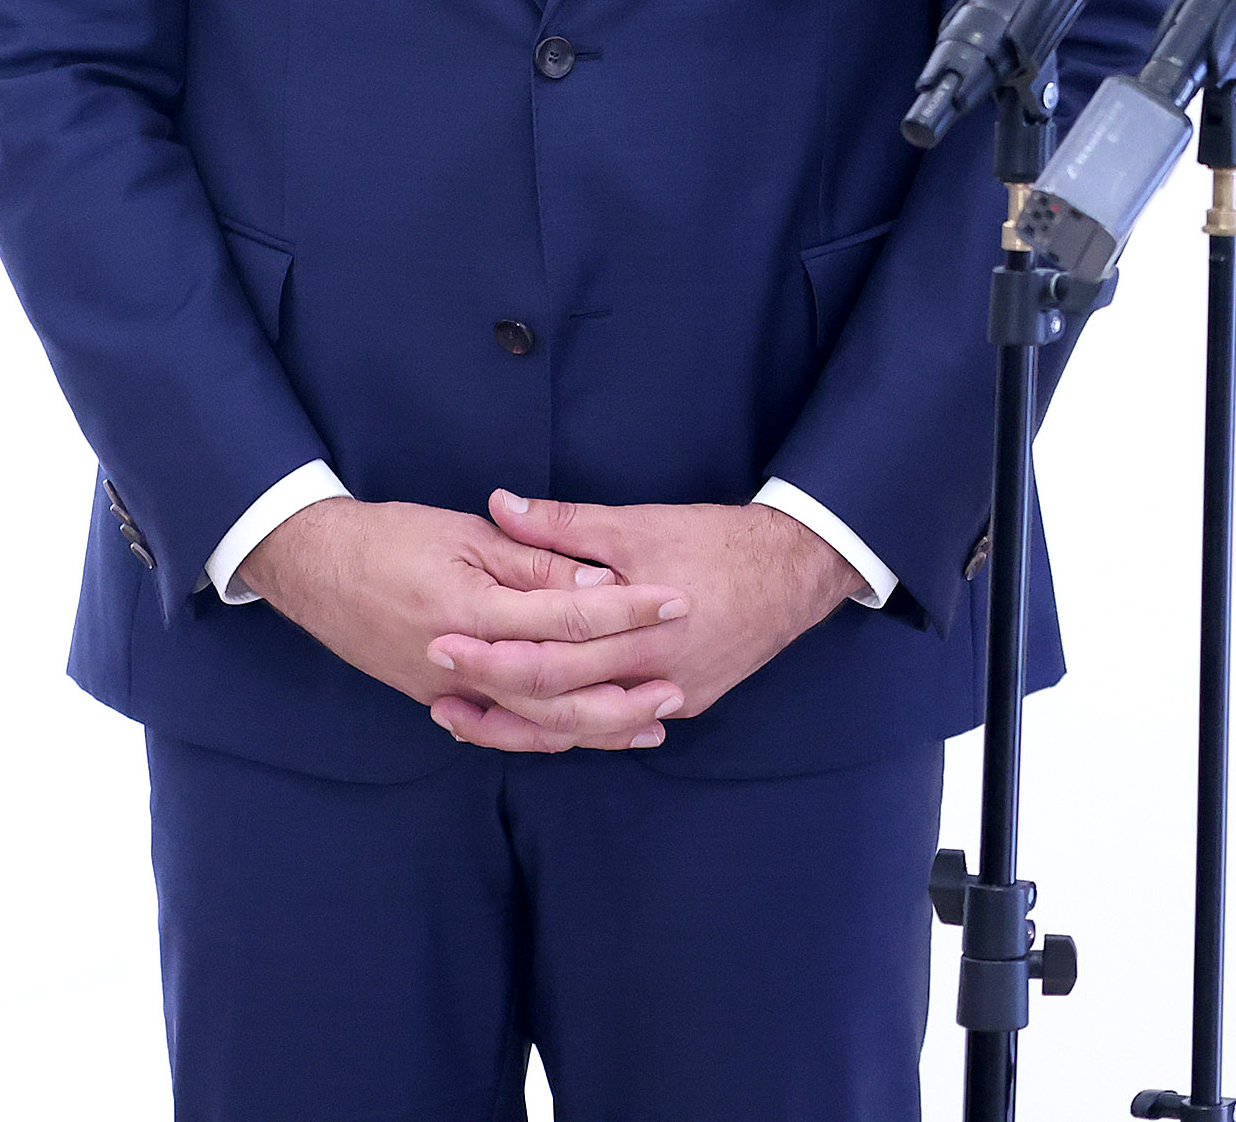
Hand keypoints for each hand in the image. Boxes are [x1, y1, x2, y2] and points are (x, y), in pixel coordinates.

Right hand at [239, 496, 692, 739]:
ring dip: (595, 727)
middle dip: (622, 691)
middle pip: (556, 690)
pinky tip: (586, 735)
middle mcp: (459, 661)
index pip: (568, 616)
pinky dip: (547, 736)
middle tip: (677, 687)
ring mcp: (445, 689)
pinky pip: (500, 729)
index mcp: (471, 609)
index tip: (676, 601)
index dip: (627, 610)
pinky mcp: (436, 699)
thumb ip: (533, 561)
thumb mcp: (466, 533)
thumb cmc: (390, 537)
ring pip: (532, 723)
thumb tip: (597, 584)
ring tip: (650, 723)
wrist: (313, 566)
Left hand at [425, 490, 866, 753]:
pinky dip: (570, 726)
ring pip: (583, 731)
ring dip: (522, 728)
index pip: (548, 660)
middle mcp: (654, 679)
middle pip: (556, 706)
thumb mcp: (639, 523)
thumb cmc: (716, 541)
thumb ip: (567, 524)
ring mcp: (672, 698)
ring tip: (467, 719)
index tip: (441, 644)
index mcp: (640, 633)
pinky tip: (530, 721)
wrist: (795, 571)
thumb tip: (502, 505)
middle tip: (439, 683)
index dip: (491, 656)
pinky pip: (615, 726)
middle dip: (493, 699)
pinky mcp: (686, 702)